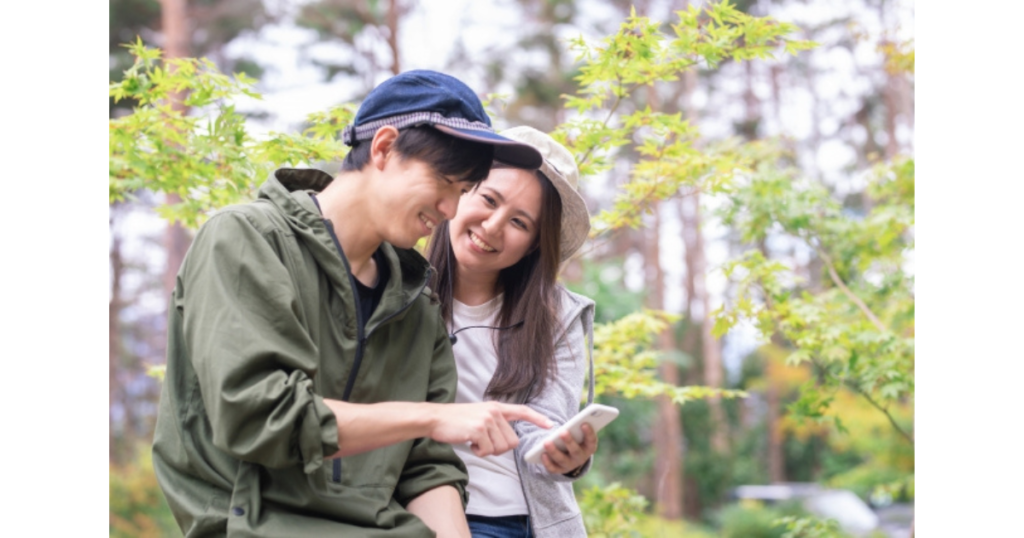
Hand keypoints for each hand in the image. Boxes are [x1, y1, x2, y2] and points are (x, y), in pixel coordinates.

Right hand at [427, 402, 551, 456]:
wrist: (436, 418)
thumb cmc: (456, 421)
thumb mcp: (479, 415)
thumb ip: (495, 423)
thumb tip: (508, 442)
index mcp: (496, 407)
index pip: (522, 411)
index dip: (537, 418)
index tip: (550, 425)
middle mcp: (494, 412)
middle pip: (512, 442)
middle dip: (498, 448)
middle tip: (482, 442)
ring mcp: (487, 420)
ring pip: (501, 448)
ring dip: (487, 450)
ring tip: (474, 440)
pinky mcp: (478, 429)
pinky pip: (487, 450)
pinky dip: (479, 452)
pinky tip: (469, 442)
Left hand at [540, 422, 597, 474]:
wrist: (570, 455)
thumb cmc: (574, 438)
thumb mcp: (577, 432)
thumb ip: (574, 426)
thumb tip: (560, 421)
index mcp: (589, 447)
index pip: (591, 440)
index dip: (589, 433)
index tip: (584, 423)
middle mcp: (581, 458)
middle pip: (576, 451)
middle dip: (569, 441)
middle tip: (562, 432)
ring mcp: (570, 465)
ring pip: (562, 460)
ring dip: (554, 451)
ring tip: (546, 442)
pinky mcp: (559, 470)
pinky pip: (553, 468)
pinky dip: (547, 462)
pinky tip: (542, 454)